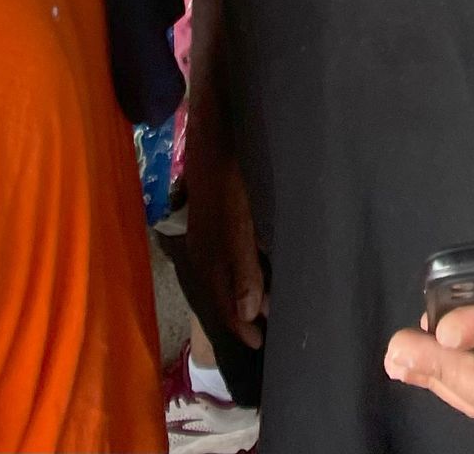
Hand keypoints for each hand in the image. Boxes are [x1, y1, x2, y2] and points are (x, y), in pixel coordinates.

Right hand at [186, 148, 264, 349]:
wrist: (213, 128)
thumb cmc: (229, 178)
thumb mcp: (239, 225)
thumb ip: (243, 269)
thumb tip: (246, 315)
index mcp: (208, 257)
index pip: (224, 304)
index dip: (241, 326)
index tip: (260, 345)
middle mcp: (205, 248)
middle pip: (225, 290)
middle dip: (243, 310)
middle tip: (267, 328)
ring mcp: (209, 230)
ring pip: (229, 270)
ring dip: (247, 287)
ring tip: (268, 300)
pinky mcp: (217, 211)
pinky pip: (232, 250)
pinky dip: (246, 263)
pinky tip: (260, 257)